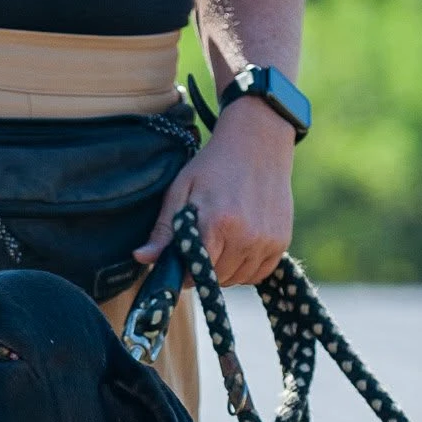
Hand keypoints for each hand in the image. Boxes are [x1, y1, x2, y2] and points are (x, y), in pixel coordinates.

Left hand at [135, 93, 294, 286]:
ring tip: (220, 242)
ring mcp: (266, 241)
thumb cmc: (214, 165)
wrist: (258, 142)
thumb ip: (164, 229)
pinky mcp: (280, 242)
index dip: (186, 271)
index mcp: (217, 223)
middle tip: (202, 245)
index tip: (183, 260)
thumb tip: (141, 258)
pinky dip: (245, 268)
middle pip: (217, 279)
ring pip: (237, 279)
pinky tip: (238, 246)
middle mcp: (245, 237)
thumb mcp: (182, 190)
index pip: (196, 273)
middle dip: (204, 271)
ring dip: (225, 271)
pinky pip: (257, 274)